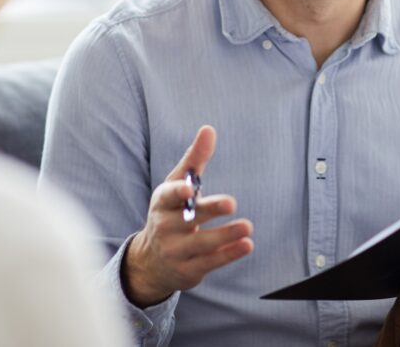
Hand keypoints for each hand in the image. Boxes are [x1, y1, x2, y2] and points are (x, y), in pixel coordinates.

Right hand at [122, 126, 253, 306]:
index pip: (168, 197)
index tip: (190, 189)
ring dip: (225, 235)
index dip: (178, 193)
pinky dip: (228, 254)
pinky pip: (210, 262)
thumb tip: (208, 129)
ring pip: (202, 244)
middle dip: (209, 210)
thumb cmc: (170, 212)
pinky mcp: (189, 270)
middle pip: (188, 219)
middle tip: (231, 202)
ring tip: (247, 226)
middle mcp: (165, 228)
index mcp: (162, 203)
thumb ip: (194, 159)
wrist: (152, 261)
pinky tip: (246, 245)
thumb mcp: (177, 184)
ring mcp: (175, 251)